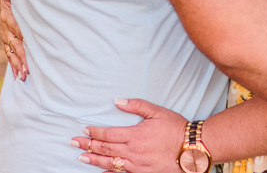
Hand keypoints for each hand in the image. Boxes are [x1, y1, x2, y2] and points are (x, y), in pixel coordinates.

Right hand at [0, 0, 27, 79]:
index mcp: (7, 17)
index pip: (16, 29)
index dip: (22, 39)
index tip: (29, 48)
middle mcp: (5, 29)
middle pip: (14, 45)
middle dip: (20, 58)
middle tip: (26, 70)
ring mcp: (5, 37)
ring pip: (10, 53)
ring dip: (16, 65)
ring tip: (22, 76)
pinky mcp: (7, 42)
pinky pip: (9, 55)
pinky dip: (13, 66)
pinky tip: (17, 76)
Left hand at [71, 98, 187, 172]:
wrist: (193, 150)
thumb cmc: (176, 129)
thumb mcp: (156, 111)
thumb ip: (136, 106)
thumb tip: (117, 101)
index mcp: (135, 135)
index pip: (108, 134)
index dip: (94, 132)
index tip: (84, 130)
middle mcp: (133, 152)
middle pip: (105, 148)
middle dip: (88, 145)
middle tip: (73, 142)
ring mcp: (137, 165)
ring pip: (111, 163)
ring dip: (94, 159)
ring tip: (81, 156)